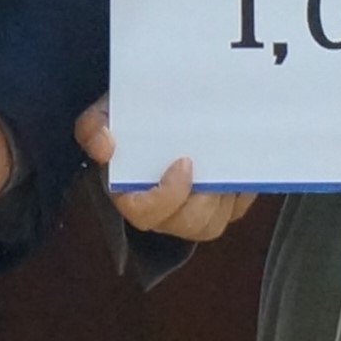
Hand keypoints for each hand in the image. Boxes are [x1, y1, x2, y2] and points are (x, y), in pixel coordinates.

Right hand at [83, 101, 253, 245]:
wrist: (153, 116)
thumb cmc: (127, 122)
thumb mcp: (104, 116)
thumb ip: (94, 126)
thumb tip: (104, 144)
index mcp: (132, 196)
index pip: (147, 214)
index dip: (168, 196)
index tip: (184, 163)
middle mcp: (165, 213)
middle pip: (190, 223)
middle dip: (205, 199)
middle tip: (215, 165)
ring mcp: (194, 212)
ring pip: (216, 221)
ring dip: (228, 195)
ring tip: (232, 161)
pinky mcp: (220, 206)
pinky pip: (237, 208)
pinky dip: (244, 189)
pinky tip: (246, 162)